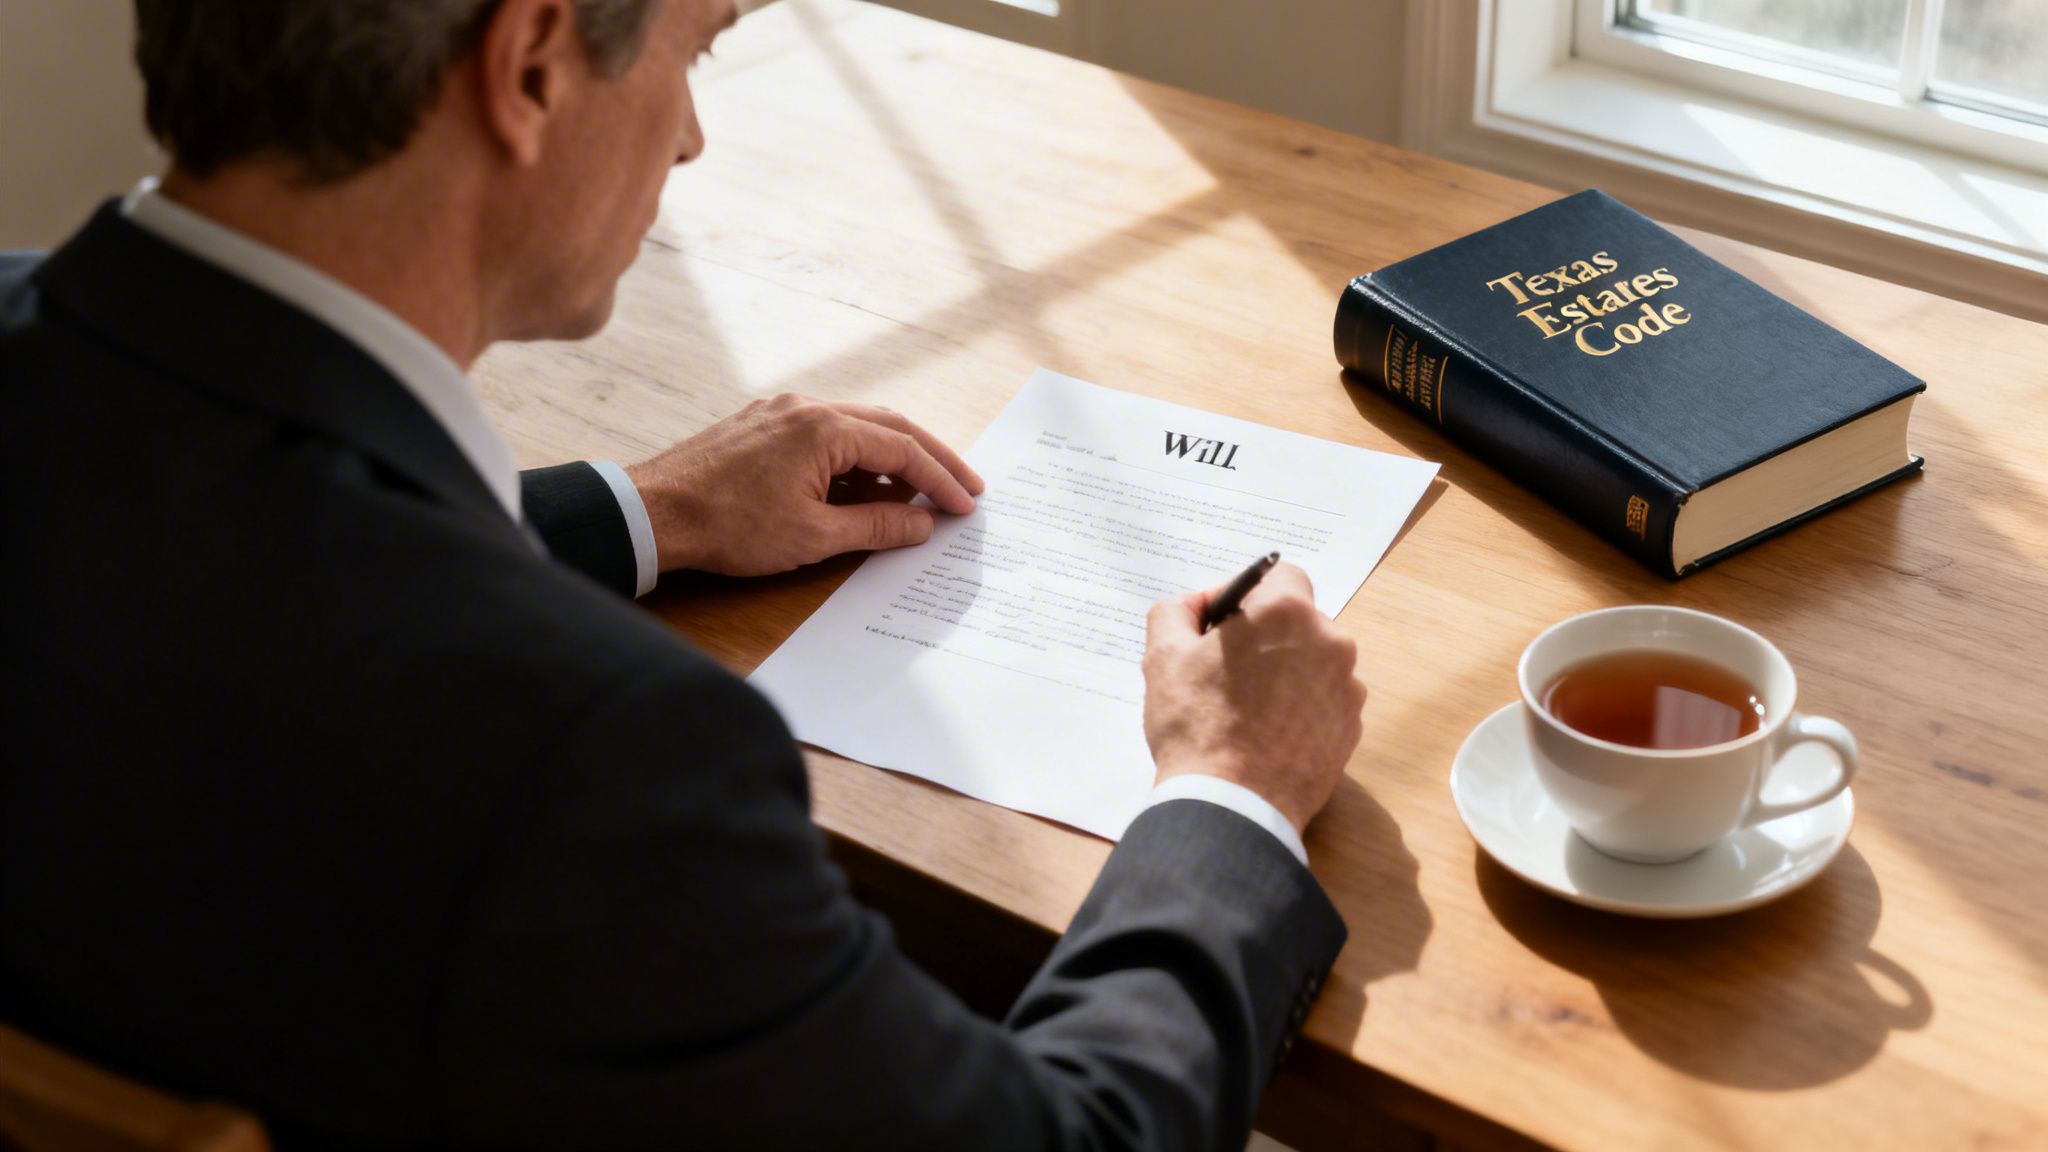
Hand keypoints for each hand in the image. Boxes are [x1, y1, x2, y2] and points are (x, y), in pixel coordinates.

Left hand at [626, 394, 984, 575]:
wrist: (654, 513)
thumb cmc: (727, 526)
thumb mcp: (813, 536)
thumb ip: (876, 526)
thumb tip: (921, 523)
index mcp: (824, 428)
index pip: (903, 451)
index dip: (940, 480)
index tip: (965, 505)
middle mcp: (806, 408)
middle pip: (889, 427)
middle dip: (930, 460)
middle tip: (964, 489)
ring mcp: (782, 413)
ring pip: (856, 430)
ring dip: (891, 462)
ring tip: (918, 498)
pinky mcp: (762, 427)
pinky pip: (824, 437)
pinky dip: (854, 461)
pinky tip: (863, 490)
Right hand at [1141, 564, 1364, 834]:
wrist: (1233, 806)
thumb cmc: (1196, 725)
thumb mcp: (1163, 655)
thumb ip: (1177, 611)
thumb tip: (1196, 606)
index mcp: (1286, 612)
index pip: (1280, 575)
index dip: (1247, 595)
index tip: (1222, 625)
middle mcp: (1329, 641)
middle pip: (1298, 621)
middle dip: (1266, 636)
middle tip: (1226, 670)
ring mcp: (1346, 687)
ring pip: (1313, 662)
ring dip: (1285, 672)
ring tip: (1246, 708)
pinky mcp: (1351, 728)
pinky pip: (1324, 701)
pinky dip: (1300, 708)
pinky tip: (1267, 733)